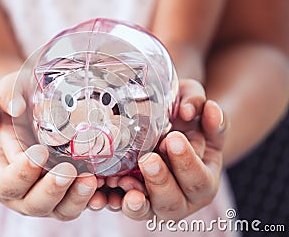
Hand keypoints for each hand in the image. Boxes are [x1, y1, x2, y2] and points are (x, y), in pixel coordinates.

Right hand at [0, 72, 98, 220]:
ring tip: (90, 180)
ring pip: (60, 210)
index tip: (38, 153)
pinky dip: (90, 198)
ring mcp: (45, 199)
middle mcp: (19, 195)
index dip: (21, 173)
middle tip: (67, 170)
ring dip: (75, 198)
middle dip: (51, 190)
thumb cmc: (5, 118)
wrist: (24, 126)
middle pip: (33, 204)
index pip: (4, 184)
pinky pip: (78, 205)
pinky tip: (102, 185)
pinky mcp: (65, 197)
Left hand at [105, 79, 227, 220]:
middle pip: (173, 201)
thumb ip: (196, 103)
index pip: (199, 178)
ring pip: (148, 209)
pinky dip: (116, 201)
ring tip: (123, 179)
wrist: (163, 124)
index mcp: (204, 178)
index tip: (173, 139)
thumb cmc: (182, 115)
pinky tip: (108, 190)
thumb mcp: (193, 103)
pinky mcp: (135, 202)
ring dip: (136, 197)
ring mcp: (157, 203)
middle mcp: (184, 198)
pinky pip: (126, 207)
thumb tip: (189, 110)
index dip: (187, 162)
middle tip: (148, 159)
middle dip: (160, 180)